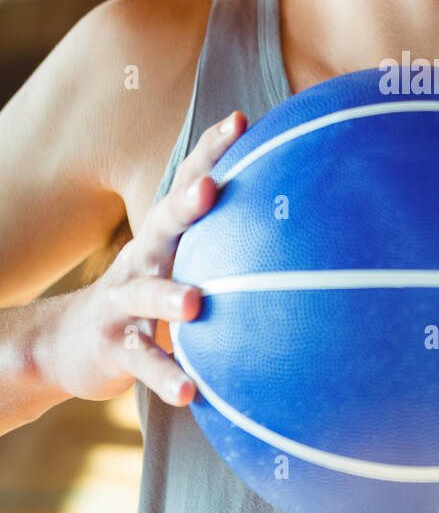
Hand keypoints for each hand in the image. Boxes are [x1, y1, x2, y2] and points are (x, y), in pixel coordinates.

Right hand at [38, 111, 246, 407]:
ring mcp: (125, 302)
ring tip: (196, 305)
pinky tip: (190, 392)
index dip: (212, 149)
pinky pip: (143, 360)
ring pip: (146, 294)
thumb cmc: (148, 293)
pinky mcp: (116, 346)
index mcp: (166, 233)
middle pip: (162, 224)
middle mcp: (144, 257)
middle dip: (185, 204)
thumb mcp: (177, 258)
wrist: (71, 342)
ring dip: (170, 297)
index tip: (241, 121)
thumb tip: (294, 214)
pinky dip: (166, 375)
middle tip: (210, 189)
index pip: (188, 181)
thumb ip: (222, 237)